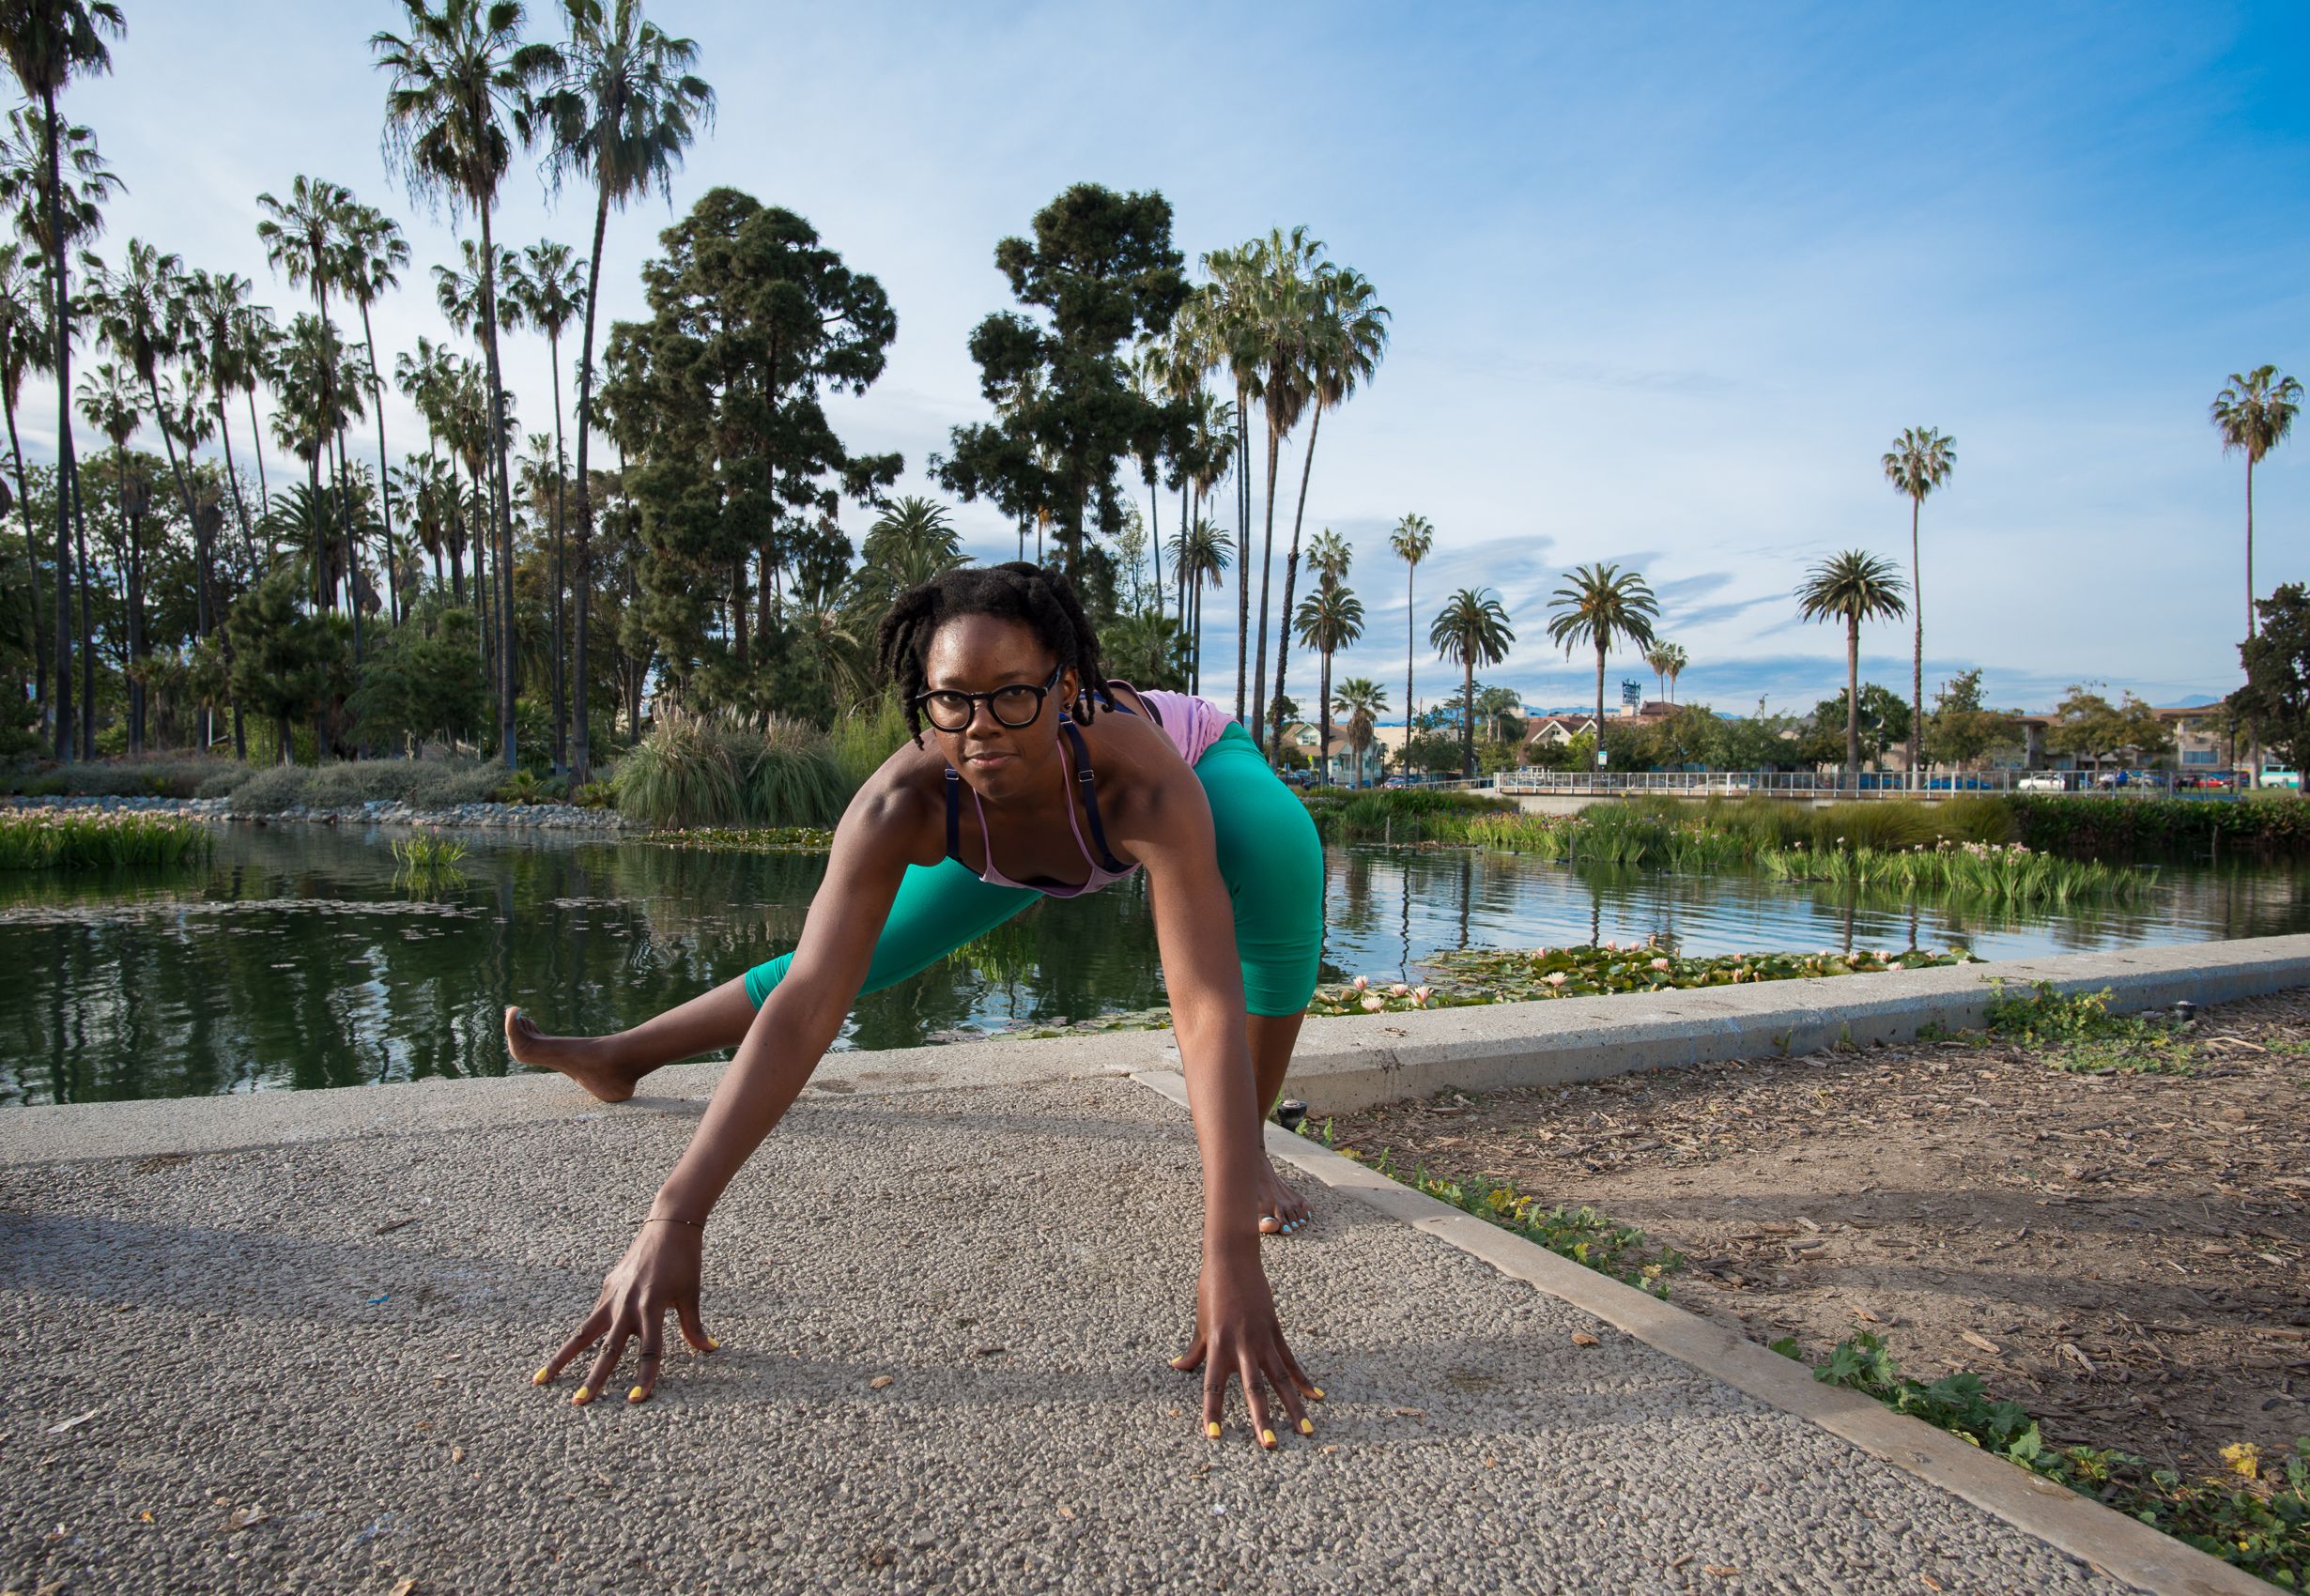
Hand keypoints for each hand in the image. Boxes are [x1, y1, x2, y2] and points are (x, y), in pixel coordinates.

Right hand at [536, 1219, 717, 1405]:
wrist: (668, 1224)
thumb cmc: (684, 1260)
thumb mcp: (691, 1294)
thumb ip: (692, 1326)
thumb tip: (709, 1350)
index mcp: (652, 1306)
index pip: (649, 1350)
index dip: (645, 1376)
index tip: (635, 1399)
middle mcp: (628, 1304)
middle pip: (608, 1349)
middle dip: (594, 1378)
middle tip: (579, 1403)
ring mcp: (613, 1296)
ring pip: (583, 1334)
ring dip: (563, 1358)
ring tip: (541, 1380)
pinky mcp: (607, 1288)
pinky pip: (592, 1317)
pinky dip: (581, 1336)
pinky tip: (567, 1354)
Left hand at [1168, 1246, 1320, 1446]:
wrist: (1232, 1259)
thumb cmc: (1211, 1291)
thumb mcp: (1200, 1323)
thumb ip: (1194, 1351)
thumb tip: (1176, 1367)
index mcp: (1217, 1346)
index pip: (1213, 1387)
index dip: (1213, 1413)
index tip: (1214, 1437)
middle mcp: (1241, 1346)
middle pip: (1253, 1389)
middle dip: (1261, 1420)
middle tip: (1269, 1446)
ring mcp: (1262, 1339)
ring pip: (1280, 1380)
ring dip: (1293, 1408)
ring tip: (1305, 1431)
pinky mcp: (1276, 1331)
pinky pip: (1291, 1361)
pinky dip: (1303, 1380)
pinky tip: (1316, 1397)